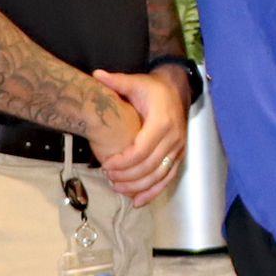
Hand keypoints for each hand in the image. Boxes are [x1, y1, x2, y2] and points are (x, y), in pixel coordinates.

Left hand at [93, 67, 189, 203]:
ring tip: (118, 188)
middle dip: (127, 176)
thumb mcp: (136, 82)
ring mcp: (178, 149)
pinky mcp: (179, 156)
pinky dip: (153, 192)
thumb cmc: (153, 89)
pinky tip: (138, 201)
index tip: (106, 165)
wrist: (177, 90)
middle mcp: (173, 138)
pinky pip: (167, 178)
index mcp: (162, 122)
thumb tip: (96, 74)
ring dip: (137, 186)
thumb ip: (117, 81)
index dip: (123, 162)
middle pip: (149, 167)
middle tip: (108, 177)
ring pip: (158, 176)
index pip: (141, 150)